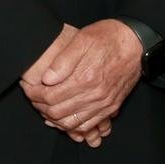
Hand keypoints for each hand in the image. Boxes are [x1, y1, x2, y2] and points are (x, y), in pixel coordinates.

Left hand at [20, 24, 106, 146]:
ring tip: (45, 108)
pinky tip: (63, 117)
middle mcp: (95, 95)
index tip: (28, 88)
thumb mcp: (83, 38)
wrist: (136, 43)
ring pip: (71, 123)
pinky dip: (72, 126)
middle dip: (41, 107)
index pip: (50, 97)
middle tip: (34, 98)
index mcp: (85, 78)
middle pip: (58, 112)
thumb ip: (63, 60)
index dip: (34, 95)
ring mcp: (104, 104)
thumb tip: (47, 79)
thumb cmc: (108, 37)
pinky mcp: (111, 107)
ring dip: (54, 119)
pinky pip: (87, 125)